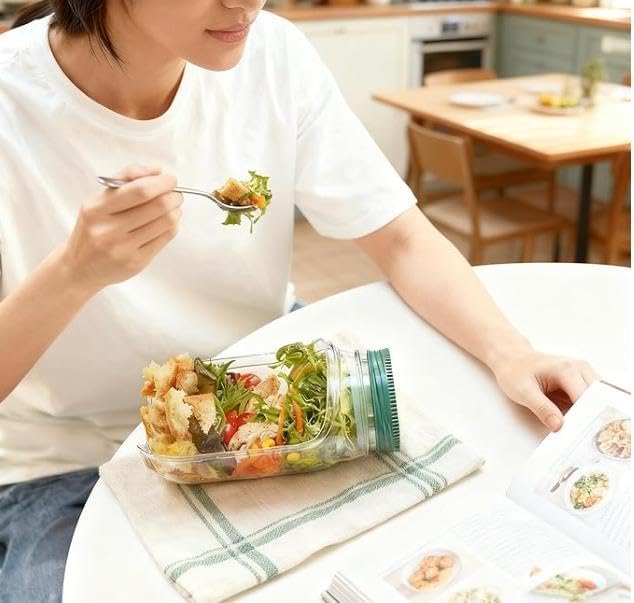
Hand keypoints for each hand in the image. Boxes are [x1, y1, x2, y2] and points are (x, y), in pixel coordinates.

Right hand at [59, 165, 182, 291]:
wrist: (81, 267)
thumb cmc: (94, 227)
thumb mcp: (100, 199)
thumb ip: (126, 178)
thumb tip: (157, 170)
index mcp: (97, 209)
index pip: (139, 191)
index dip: (162, 183)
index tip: (170, 180)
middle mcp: (108, 230)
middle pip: (158, 206)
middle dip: (173, 196)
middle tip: (175, 194)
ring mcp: (123, 248)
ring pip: (166, 222)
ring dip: (176, 211)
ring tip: (172, 208)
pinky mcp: (137, 262)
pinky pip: (166, 238)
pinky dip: (173, 226)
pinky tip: (167, 222)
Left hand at [492, 348, 598, 430]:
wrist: (513, 360)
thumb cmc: (516, 372)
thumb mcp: (523, 392)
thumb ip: (542, 409)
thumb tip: (559, 426)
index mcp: (566, 369)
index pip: (586, 398)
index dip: (585, 417)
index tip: (579, 434)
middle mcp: (580, 368)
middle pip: (598, 399)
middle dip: (592, 417)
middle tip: (580, 435)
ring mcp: (583, 374)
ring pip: (599, 400)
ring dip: (591, 414)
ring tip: (578, 430)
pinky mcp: (581, 382)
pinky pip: (591, 399)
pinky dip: (587, 411)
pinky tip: (577, 422)